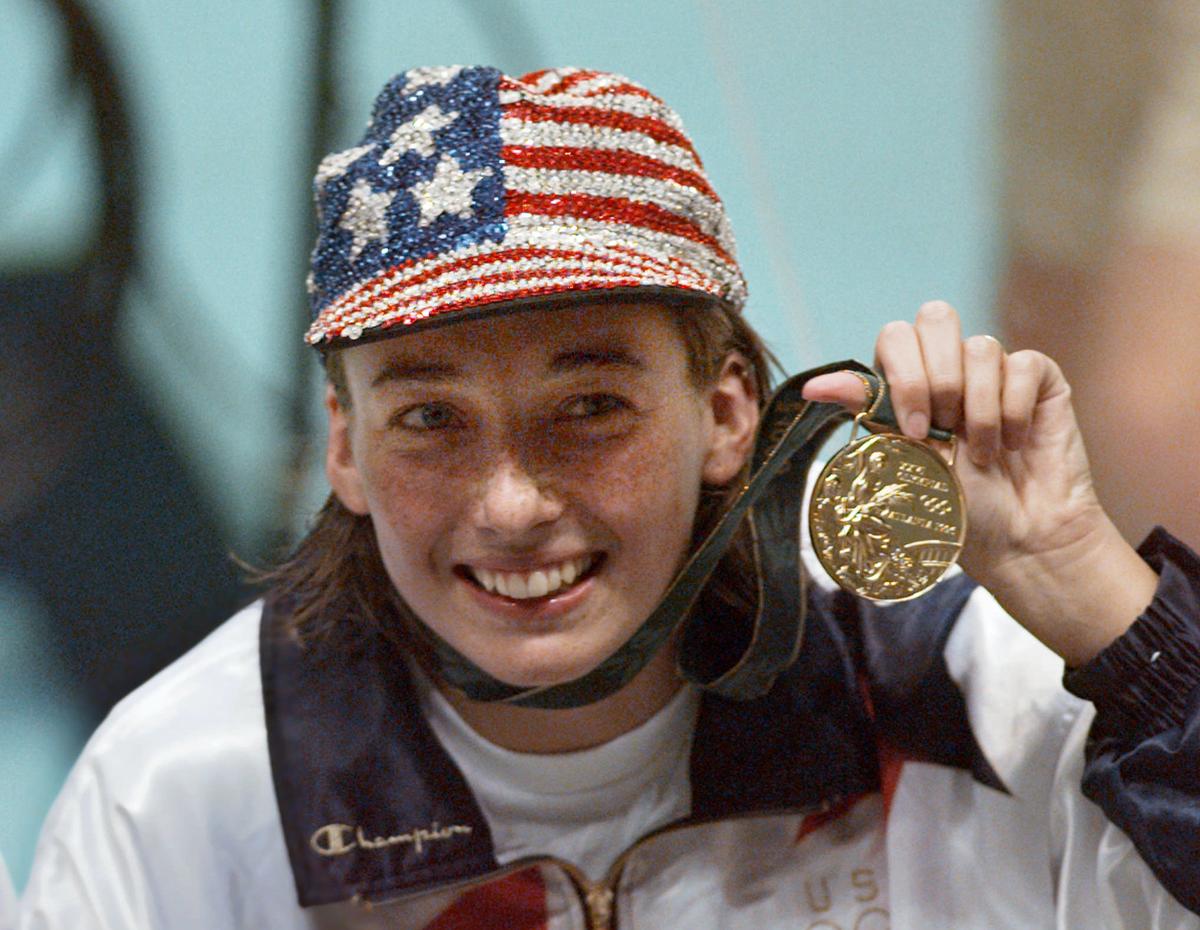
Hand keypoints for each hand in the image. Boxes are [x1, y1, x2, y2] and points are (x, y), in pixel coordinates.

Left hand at [802, 301, 1156, 664]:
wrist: (1017, 537)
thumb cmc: (957, 505)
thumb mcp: (902, 456)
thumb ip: (868, 410)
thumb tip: (814, 386)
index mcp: (909, 380)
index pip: (896, 336)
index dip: (904, 375)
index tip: (912, 430)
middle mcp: (950, 367)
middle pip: (937, 317)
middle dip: (936, 378)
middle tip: (942, 431)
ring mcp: (994, 369)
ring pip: (981, 347)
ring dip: (978, 410)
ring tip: (983, 455)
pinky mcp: (1038, 378)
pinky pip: (1023, 364)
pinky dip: (1014, 410)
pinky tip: (1015, 443)